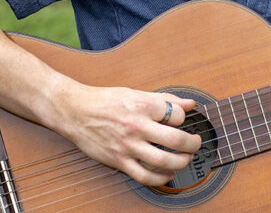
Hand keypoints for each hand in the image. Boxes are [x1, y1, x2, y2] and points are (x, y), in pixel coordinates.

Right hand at [52, 84, 202, 186]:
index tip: (182, 121)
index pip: (176, 115)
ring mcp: (127, 145)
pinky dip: (161, 179)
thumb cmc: (105, 101)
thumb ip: (165, 99)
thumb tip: (190, 104)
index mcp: (142, 105)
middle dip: (192, 144)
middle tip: (196, 143)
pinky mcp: (118, 161)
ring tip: (185, 159)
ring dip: (181, 162)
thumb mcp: (136, 92)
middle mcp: (136, 126)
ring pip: (163, 160)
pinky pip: (144, 176)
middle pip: (175, 139)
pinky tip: (168, 174)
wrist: (75, 111)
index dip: (184, 118)